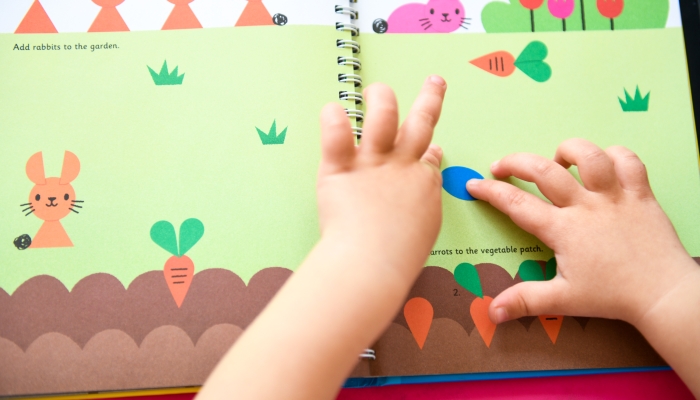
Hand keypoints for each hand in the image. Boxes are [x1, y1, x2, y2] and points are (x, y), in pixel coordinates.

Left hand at [317, 76, 445, 285]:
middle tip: (434, 81)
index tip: (429, 143)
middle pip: (421, 122)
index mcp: (424, 182)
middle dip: (431, 98)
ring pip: (383, 116)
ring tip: (374, 89)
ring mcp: (372, 164)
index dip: (428, 145)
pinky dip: (333, 119)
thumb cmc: (399, 256)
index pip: (428, 154)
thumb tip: (432, 168)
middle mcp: (402, 165)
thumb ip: (426, 196)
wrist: (373, 264)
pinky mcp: (340, 169)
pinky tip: (332, 109)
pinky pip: (336, 135)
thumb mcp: (425, 226)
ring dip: (381, 98)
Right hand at [467, 139, 699, 324]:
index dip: (490, 192)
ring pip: (589, 156)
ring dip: (568, 151)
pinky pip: (628, 160)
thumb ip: (525, 301)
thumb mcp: (564, 299)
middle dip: (515, 162)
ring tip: (558, 159)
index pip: (517, 204)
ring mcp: (615, 197)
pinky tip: (602, 164)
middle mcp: (586, 206)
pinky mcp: (640, 193)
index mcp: (563, 230)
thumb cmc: (613, 296)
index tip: (475, 184)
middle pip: (543, 170)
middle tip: (501, 165)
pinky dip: (614, 155)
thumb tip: (492, 312)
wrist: (662, 294)